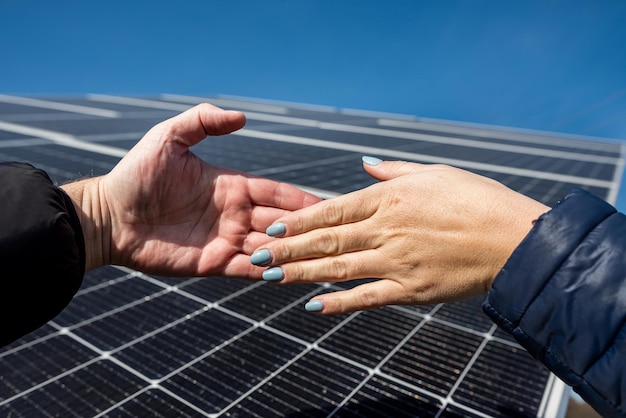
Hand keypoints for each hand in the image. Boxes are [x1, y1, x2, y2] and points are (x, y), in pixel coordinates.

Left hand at [62, 104, 320, 277]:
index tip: (330, 204)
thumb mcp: (168, 138)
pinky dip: (271, 273)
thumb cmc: (136, 175)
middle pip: (281, 222)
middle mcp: (235, 215)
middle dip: (307, 228)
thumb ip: (202, 121)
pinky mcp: (213, 264)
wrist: (108, 217)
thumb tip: (243, 117)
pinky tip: (293, 275)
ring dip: (295, 252)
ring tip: (325, 257)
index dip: (302, 198)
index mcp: (232, 186)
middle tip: (339, 234)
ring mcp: (225, 241)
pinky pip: (249, 271)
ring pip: (270, 248)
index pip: (277, 193)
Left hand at [251, 159, 548, 313]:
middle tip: (255, 256)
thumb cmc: (477, 198)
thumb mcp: (434, 172)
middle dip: (287, 249)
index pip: (331, 210)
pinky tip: (313, 307)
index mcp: (389, 198)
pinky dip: (339, 303)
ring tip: (271, 277)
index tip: (270, 227)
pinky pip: (368, 298)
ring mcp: (396, 262)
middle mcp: (385, 229)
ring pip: (338, 270)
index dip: (297, 221)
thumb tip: (365, 163)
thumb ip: (393, 170)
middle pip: (325, 241)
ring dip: (300, 274)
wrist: (514, 238)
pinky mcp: (411, 290)